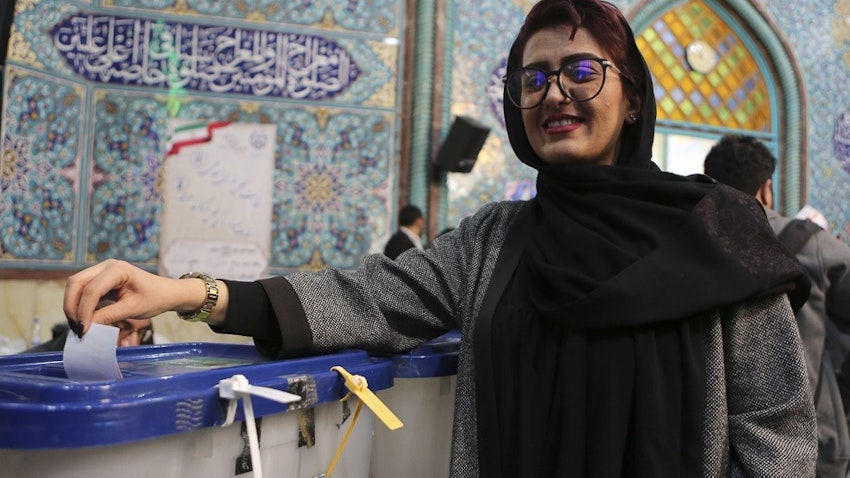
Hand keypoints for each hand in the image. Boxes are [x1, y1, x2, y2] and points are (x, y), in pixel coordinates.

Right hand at [63, 259, 184, 336]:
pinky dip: (80, 304)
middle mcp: (106, 266)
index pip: (92, 290)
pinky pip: (82, 290)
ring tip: (79, 327)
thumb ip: (108, 316)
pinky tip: (83, 320)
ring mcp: (101, 270)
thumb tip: (85, 327)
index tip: (83, 331)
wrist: (166, 293)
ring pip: (76, 286)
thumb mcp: (132, 309)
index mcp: (117, 269)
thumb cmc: (154, 299)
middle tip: (77, 329)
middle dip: (72, 306)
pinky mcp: (100, 279)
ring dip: (73, 306)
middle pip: (76, 283)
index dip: (84, 311)